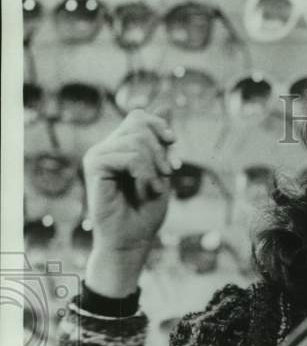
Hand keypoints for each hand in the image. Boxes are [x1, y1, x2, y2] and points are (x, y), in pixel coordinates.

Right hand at [82, 110, 178, 296]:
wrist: (132, 240)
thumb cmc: (146, 212)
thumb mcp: (162, 172)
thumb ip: (161, 144)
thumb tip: (166, 105)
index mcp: (121, 147)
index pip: (139, 116)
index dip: (160, 126)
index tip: (173, 146)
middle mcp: (107, 147)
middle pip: (139, 122)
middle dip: (161, 149)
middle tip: (167, 174)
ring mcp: (98, 155)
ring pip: (137, 139)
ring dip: (155, 165)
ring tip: (154, 187)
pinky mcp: (94, 166)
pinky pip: (128, 155)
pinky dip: (145, 172)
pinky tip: (146, 188)